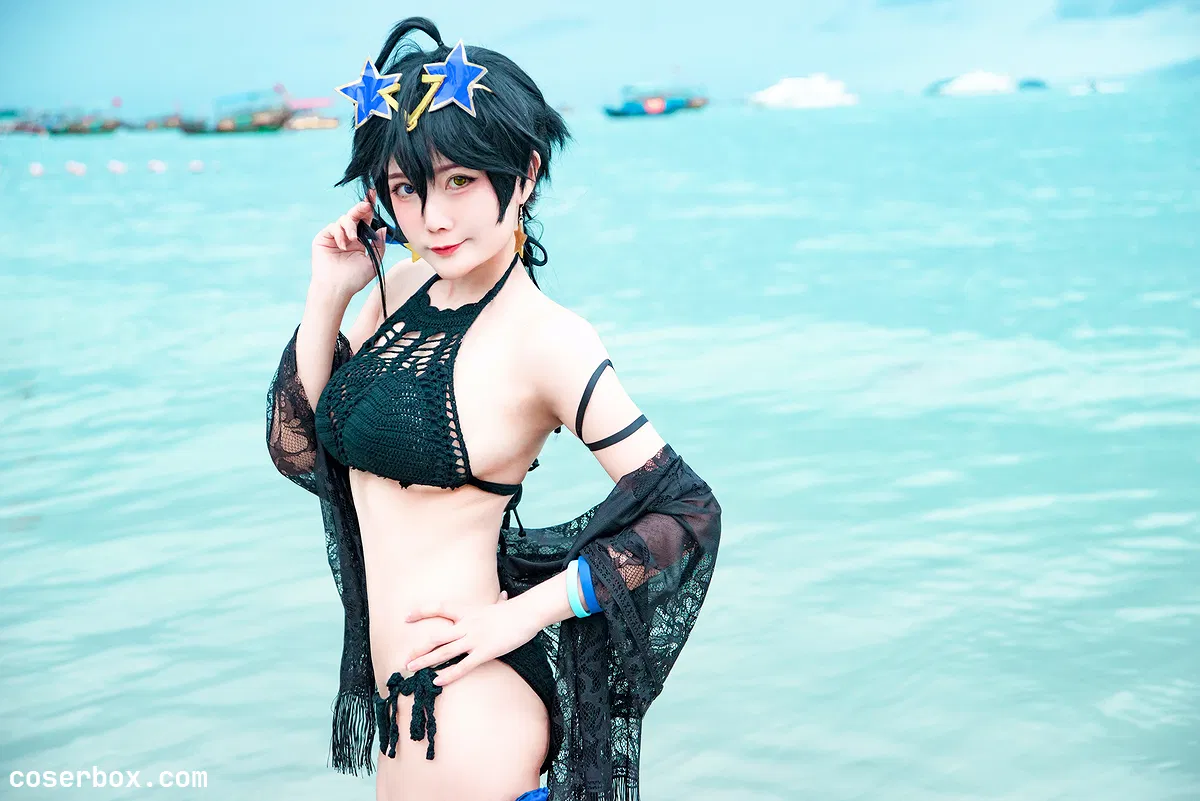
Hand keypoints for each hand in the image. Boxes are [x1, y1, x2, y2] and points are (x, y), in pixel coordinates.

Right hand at [310, 189, 385, 300]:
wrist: (337, 288)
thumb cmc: (354, 279)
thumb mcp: (373, 261)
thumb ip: (379, 244)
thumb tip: (383, 227)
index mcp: (361, 239)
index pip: (366, 219)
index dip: (369, 207)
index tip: (373, 194)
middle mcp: (348, 235)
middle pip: (355, 214)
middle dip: (361, 208)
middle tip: (366, 206)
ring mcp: (335, 235)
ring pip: (344, 219)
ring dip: (350, 226)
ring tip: (352, 239)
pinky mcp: (324, 237)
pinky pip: (333, 227)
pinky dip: (339, 233)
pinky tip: (343, 244)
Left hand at [403, 589, 540, 686]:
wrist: (527, 613)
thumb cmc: (515, 610)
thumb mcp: (501, 605)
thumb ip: (498, 603)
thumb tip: (503, 597)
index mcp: (467, 612)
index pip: (439, 608)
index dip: (421, 612)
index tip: (406, 617)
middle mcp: (466, 625)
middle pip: (436, 636)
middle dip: (419, 648)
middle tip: (405, 658)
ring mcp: (474, 639)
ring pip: (444, 652)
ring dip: (425, 661)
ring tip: (411, 669)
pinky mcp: (485, 652)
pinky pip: (463, 665)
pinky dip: (449, 674)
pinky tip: (437, 680)